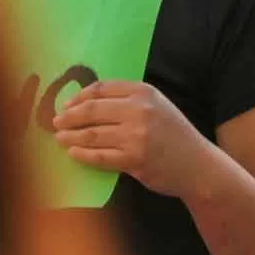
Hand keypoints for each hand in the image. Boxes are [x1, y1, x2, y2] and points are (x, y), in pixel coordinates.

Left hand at [53, 81, 212, 197]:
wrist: (198, 165)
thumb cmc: (175, 135)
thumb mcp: (158, 107)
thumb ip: (129, 101)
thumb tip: (86, 102)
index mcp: (144, 92)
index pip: (101, 89)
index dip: (78, 97)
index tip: (66, 105)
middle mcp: (140, 110)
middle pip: (92, 110)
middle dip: (69, 117)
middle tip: (56, 122)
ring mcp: (137, 135)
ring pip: (92, 134)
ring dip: (70, 136)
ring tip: (59, 138)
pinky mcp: (133, 159)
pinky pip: (99, 156)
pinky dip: (82, 154)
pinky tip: (73, 153)